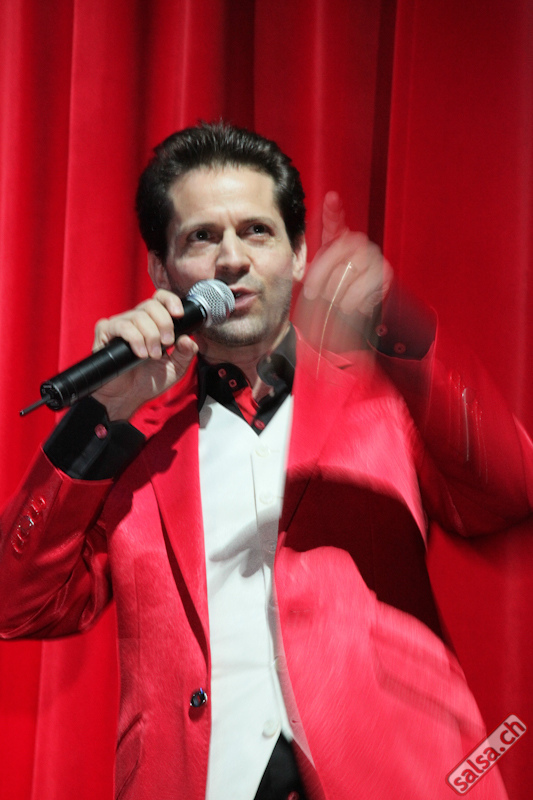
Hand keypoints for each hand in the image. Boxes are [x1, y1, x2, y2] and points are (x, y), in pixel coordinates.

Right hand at [91, 289, 197, 419]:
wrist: (127, 397)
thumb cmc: (148, 381)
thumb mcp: (175, 368)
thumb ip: (186, 353)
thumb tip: (188, 338)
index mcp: (153, 323)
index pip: (160, 299)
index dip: (170, 301)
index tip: (179, 314)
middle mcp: (136, 320)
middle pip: (151, 305)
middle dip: (164, 323)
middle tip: (166, 344)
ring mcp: (120, 324)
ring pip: (138, 316)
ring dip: (150, 336)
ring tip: (152, 355)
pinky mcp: (105, 332)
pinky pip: (122, 326)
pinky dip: (135, 339)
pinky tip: (140, 354)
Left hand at [294, 193, 392, 351]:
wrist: (357, 307)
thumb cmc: (334, 289)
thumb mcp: (319, 278)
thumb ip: (309, 271)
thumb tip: (299, 273)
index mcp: (338, 240)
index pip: (335, 221)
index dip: (333, 210)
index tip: (332, 198)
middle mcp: (357, 242)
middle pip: (337, 251)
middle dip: (321, 276)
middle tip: (313, 293)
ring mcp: (372, 255)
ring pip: (349, 271)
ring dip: (338, 292)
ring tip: (336, 302)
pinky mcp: (385, 272)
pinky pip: (365, 286)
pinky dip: (354, 300)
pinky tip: (352, 305)